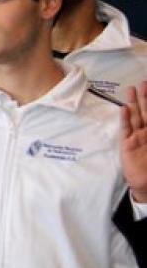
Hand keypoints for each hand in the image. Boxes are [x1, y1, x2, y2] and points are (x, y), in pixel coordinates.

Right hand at [121, 81, 146, 202]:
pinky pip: (126, 129)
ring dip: (133, 103)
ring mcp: (137, 137)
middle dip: (144, 98)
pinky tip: (124, 109)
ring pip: (135, 117)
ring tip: (130, 90)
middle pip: (145, 112)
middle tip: (142, 83)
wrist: (146, 184)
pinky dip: (125, 119)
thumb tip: (137, 118)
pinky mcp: (127, 144)